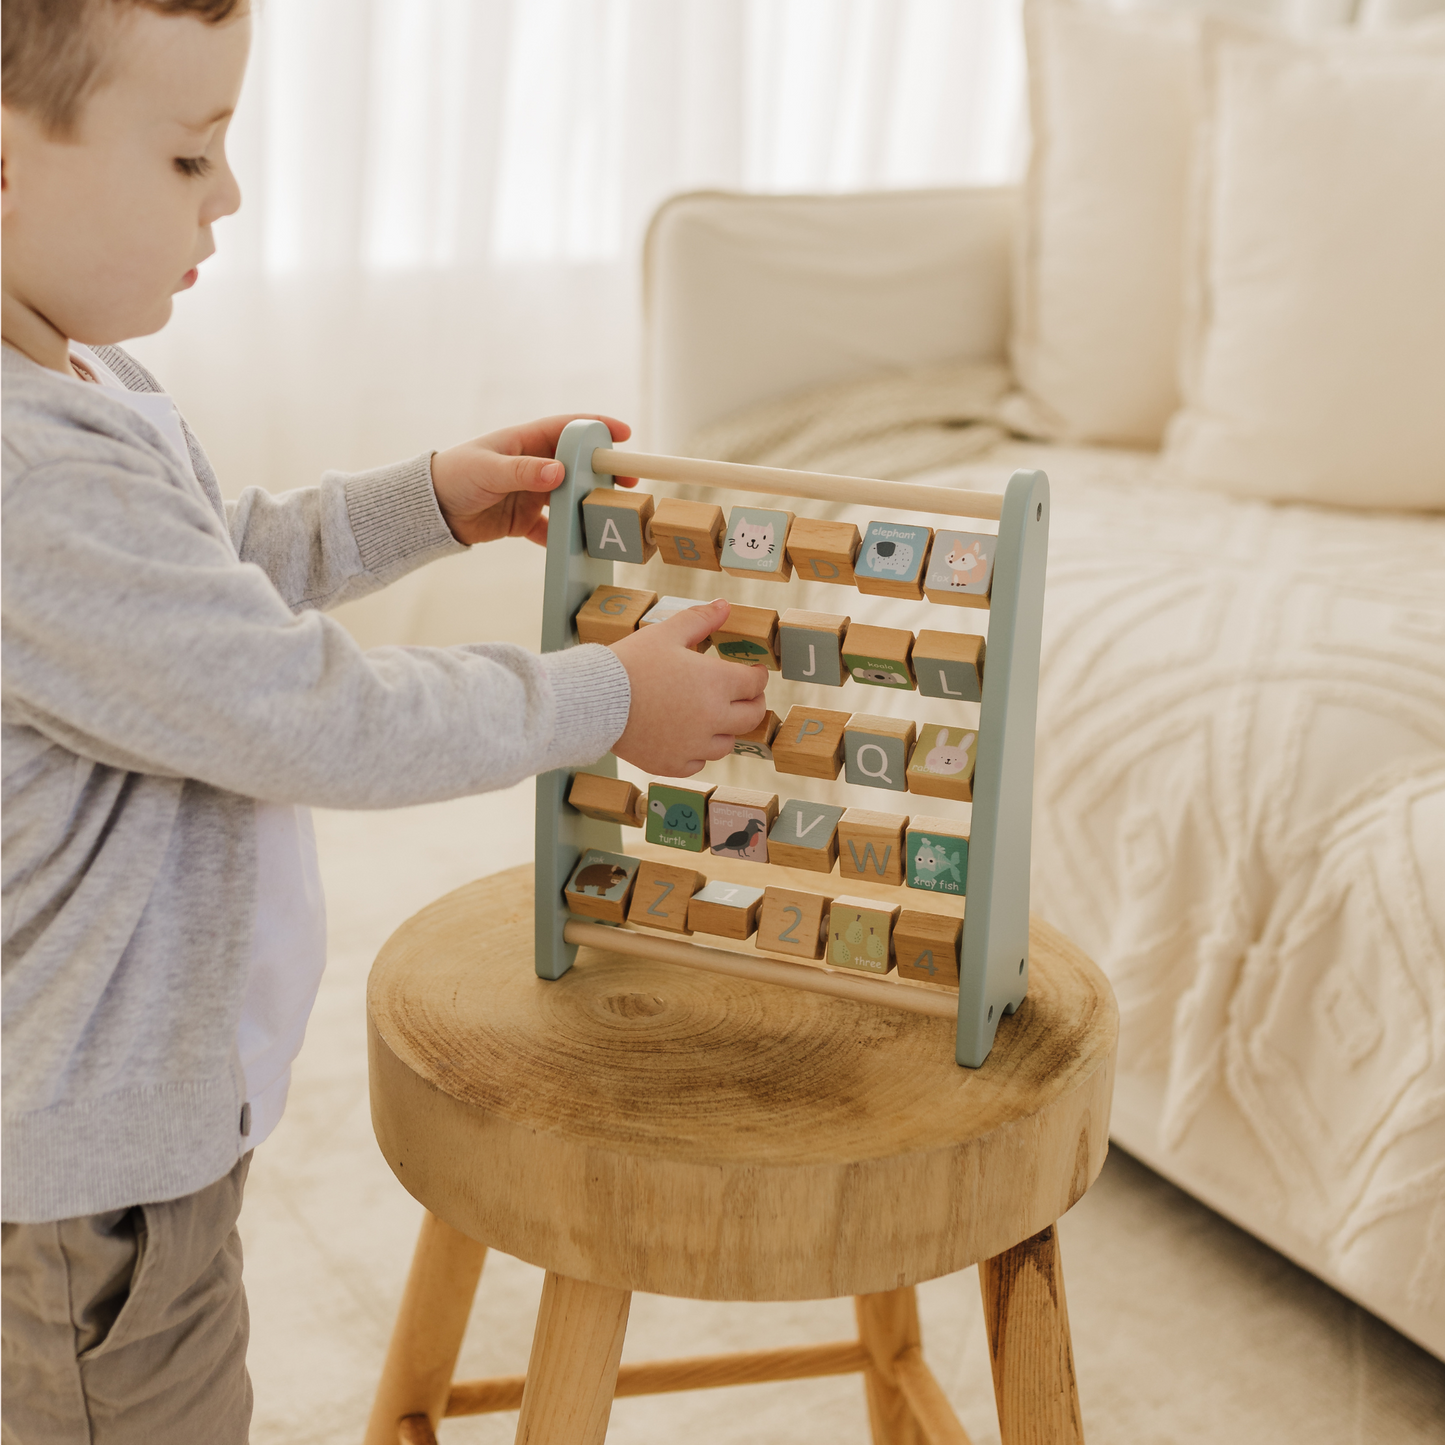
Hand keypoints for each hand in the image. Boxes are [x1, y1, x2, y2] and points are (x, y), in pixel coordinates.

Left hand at [430, 415, 636, 545]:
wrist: (430, 511)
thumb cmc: (454, 475)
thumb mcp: (488, 470)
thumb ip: (523, 471)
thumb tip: (559, 472)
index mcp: (525, 441)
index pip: (568, 428)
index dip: (597, 428)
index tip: (624, 434)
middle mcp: (533, 465)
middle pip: (577, 465)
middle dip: (603, 471)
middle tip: (627, 482)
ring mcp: (530, 493)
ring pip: (569, 497)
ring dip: (588, 505)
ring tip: (610, 513)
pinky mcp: (523, 520)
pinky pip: (552, 529)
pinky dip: (565, 537)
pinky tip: (579, 545)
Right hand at [608, 600, 768, 776]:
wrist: (595, 701)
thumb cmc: (630, 663)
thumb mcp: (666, 633)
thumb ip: (699, 620)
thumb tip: (724, 606)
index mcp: (716, 683)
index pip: (755, 683)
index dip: (757, 676)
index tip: (752, 673)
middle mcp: (712, 718)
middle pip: (751, 717)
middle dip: (752, 703)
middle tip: (743, 696)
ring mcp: (693, 745)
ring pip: (727, 743)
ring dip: (725, 729)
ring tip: (712, 717)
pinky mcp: (673, 764)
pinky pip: (698, 762)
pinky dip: (697, 751)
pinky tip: (687, 737)